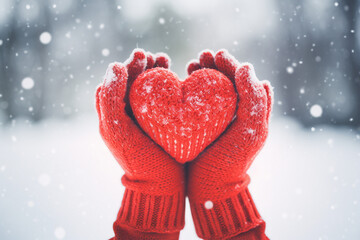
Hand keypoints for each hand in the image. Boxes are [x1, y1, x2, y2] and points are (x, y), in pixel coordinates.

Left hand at [96, 49, 184, 237]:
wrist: (160, 187)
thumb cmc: (138, 160)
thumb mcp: (117, 129)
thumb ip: (110, 98)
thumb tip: (114, 66)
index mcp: (111, 113)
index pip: (117, 81)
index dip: (130, 65)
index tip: (144, 56)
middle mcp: (126, 114)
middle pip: (134, 81)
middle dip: (145, 66)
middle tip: (160, 57)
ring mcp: (145, 120)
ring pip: (149, 88)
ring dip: (158, 73)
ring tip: (167, 62)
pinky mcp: (162, 125)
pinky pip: (164, 100)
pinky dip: (170, 88)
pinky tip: (180, 81)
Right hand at [187, 50, 272, 238]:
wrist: (212, 188)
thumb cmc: (232, 161)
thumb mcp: (250, 131)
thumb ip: (253, 98)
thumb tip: (246, 66)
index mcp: (252, 111)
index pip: (243, 79)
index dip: (230, 64)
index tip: (216, 54)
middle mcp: (236, 112)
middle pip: (226, 80)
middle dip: (214, 65)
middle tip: (200, 56)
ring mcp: (217, 119)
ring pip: (210, 89)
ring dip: (201, 74)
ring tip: (190, 64)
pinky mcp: (200, 125)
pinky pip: (196, 102)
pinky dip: (189, 90)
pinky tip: (181, 82)